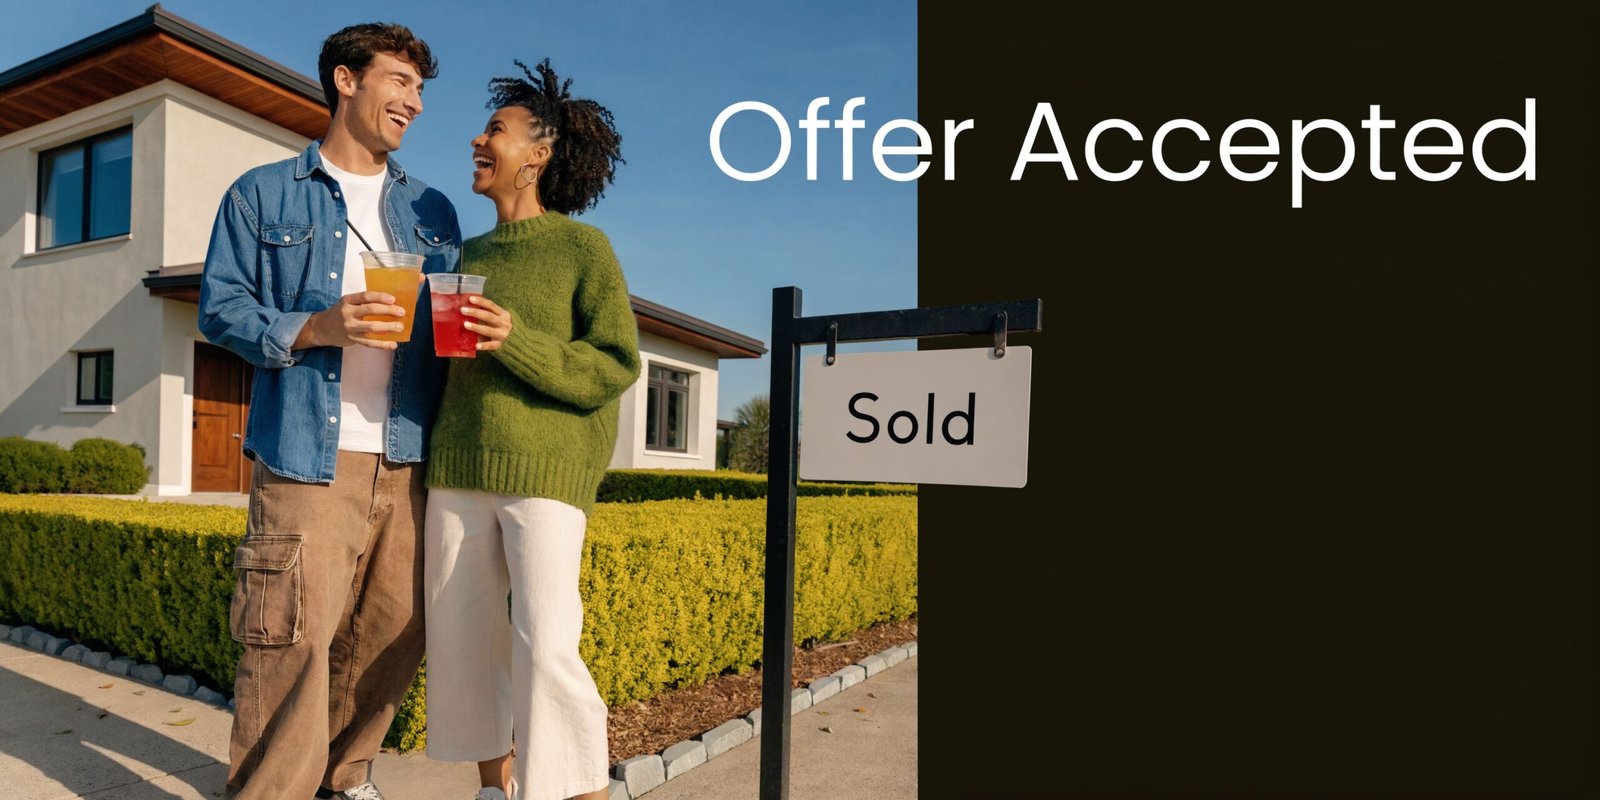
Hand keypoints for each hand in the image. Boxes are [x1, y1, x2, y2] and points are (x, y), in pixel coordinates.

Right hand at [295, 287, 412, 350]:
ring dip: (388, 327)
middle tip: (401, 312)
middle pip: (370, 310)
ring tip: (400, 327)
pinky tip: (393, 344)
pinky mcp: (352, 339)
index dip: (380, 297)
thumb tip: (390, 304)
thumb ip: (363, 303)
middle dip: (388, 311)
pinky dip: (382, 344)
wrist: (322, 328)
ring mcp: (350, 327)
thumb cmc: (340, 313)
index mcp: (347, 300)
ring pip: (371, 327)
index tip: (393, 299)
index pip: (365, 296)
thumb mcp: (347, 303)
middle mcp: (347, 313)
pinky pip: (369, 343)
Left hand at [462, 295, 512, 351]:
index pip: (491, 305)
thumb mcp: (499, 318)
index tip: (470, 298)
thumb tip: (469, 309)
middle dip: (475, 312)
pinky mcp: (500, 345)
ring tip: (466, 324)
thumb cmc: (502, 327)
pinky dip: (484, 345)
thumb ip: (487, 313)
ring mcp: (503, 334)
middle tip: (463, 310)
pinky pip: (491, 345)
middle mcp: (504, 323)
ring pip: (488, 330)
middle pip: (489, 316)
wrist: (518, 341)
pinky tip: (476, 345)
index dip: (481, 301)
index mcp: (503, 314)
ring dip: (477, 327)